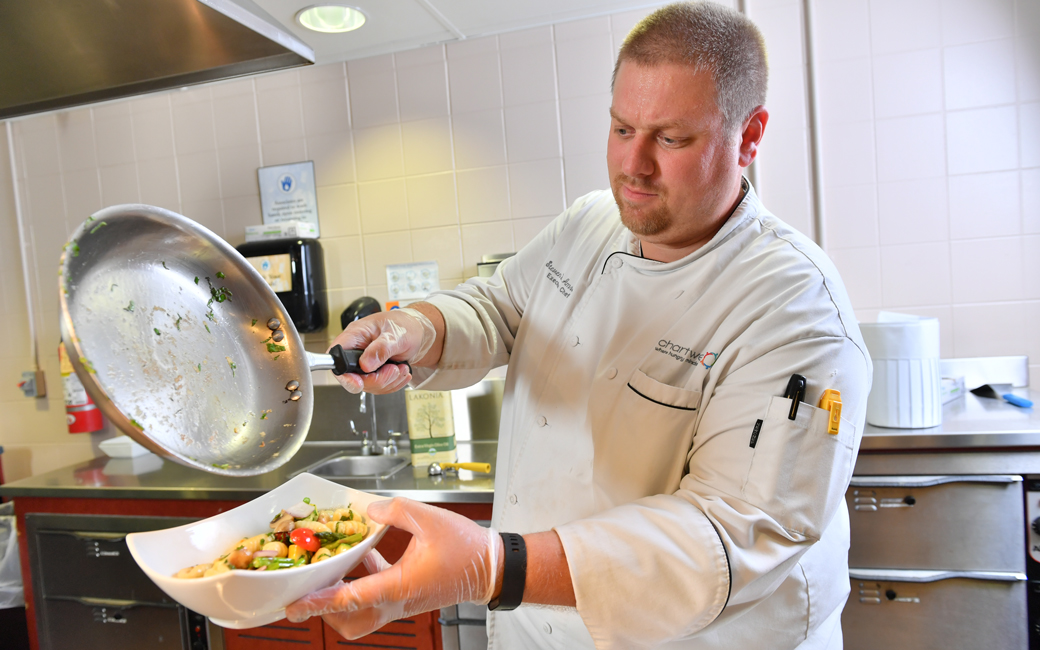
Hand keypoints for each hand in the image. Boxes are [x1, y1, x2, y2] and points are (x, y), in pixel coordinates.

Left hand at [285, 498, 500, 639]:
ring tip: (333, 571)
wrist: (491, 569)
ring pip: (361, 616)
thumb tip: (370, 511)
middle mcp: (397, 601)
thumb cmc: (466, 550)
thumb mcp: (430, 519)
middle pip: (350, 622)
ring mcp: (402, 603)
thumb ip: (396, 511)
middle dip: (324, 612)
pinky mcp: (407, 597)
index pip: (350, 598)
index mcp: (399, 586)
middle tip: (307, 592)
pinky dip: (363, 583)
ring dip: (343, 599)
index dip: (319, 601)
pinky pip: (376, 599)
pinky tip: (366, 556)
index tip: (295, 605)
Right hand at [329, 307, 436, 393]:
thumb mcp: (396, 334)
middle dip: (376, 379)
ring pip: (367, 385)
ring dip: (388, 381)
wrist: (417, 332)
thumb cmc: (404, 326)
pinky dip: (392, 384)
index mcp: (355, 335)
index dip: (343, 373)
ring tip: (401, 368)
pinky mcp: (373, 373)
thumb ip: (381, 348)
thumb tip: (366, 365)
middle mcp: (356, 350)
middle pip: (352, 376)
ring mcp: (364, 363)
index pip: (336, 355)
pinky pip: (378, 387)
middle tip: (393, 369)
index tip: (358, 382)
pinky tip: (401, 372)